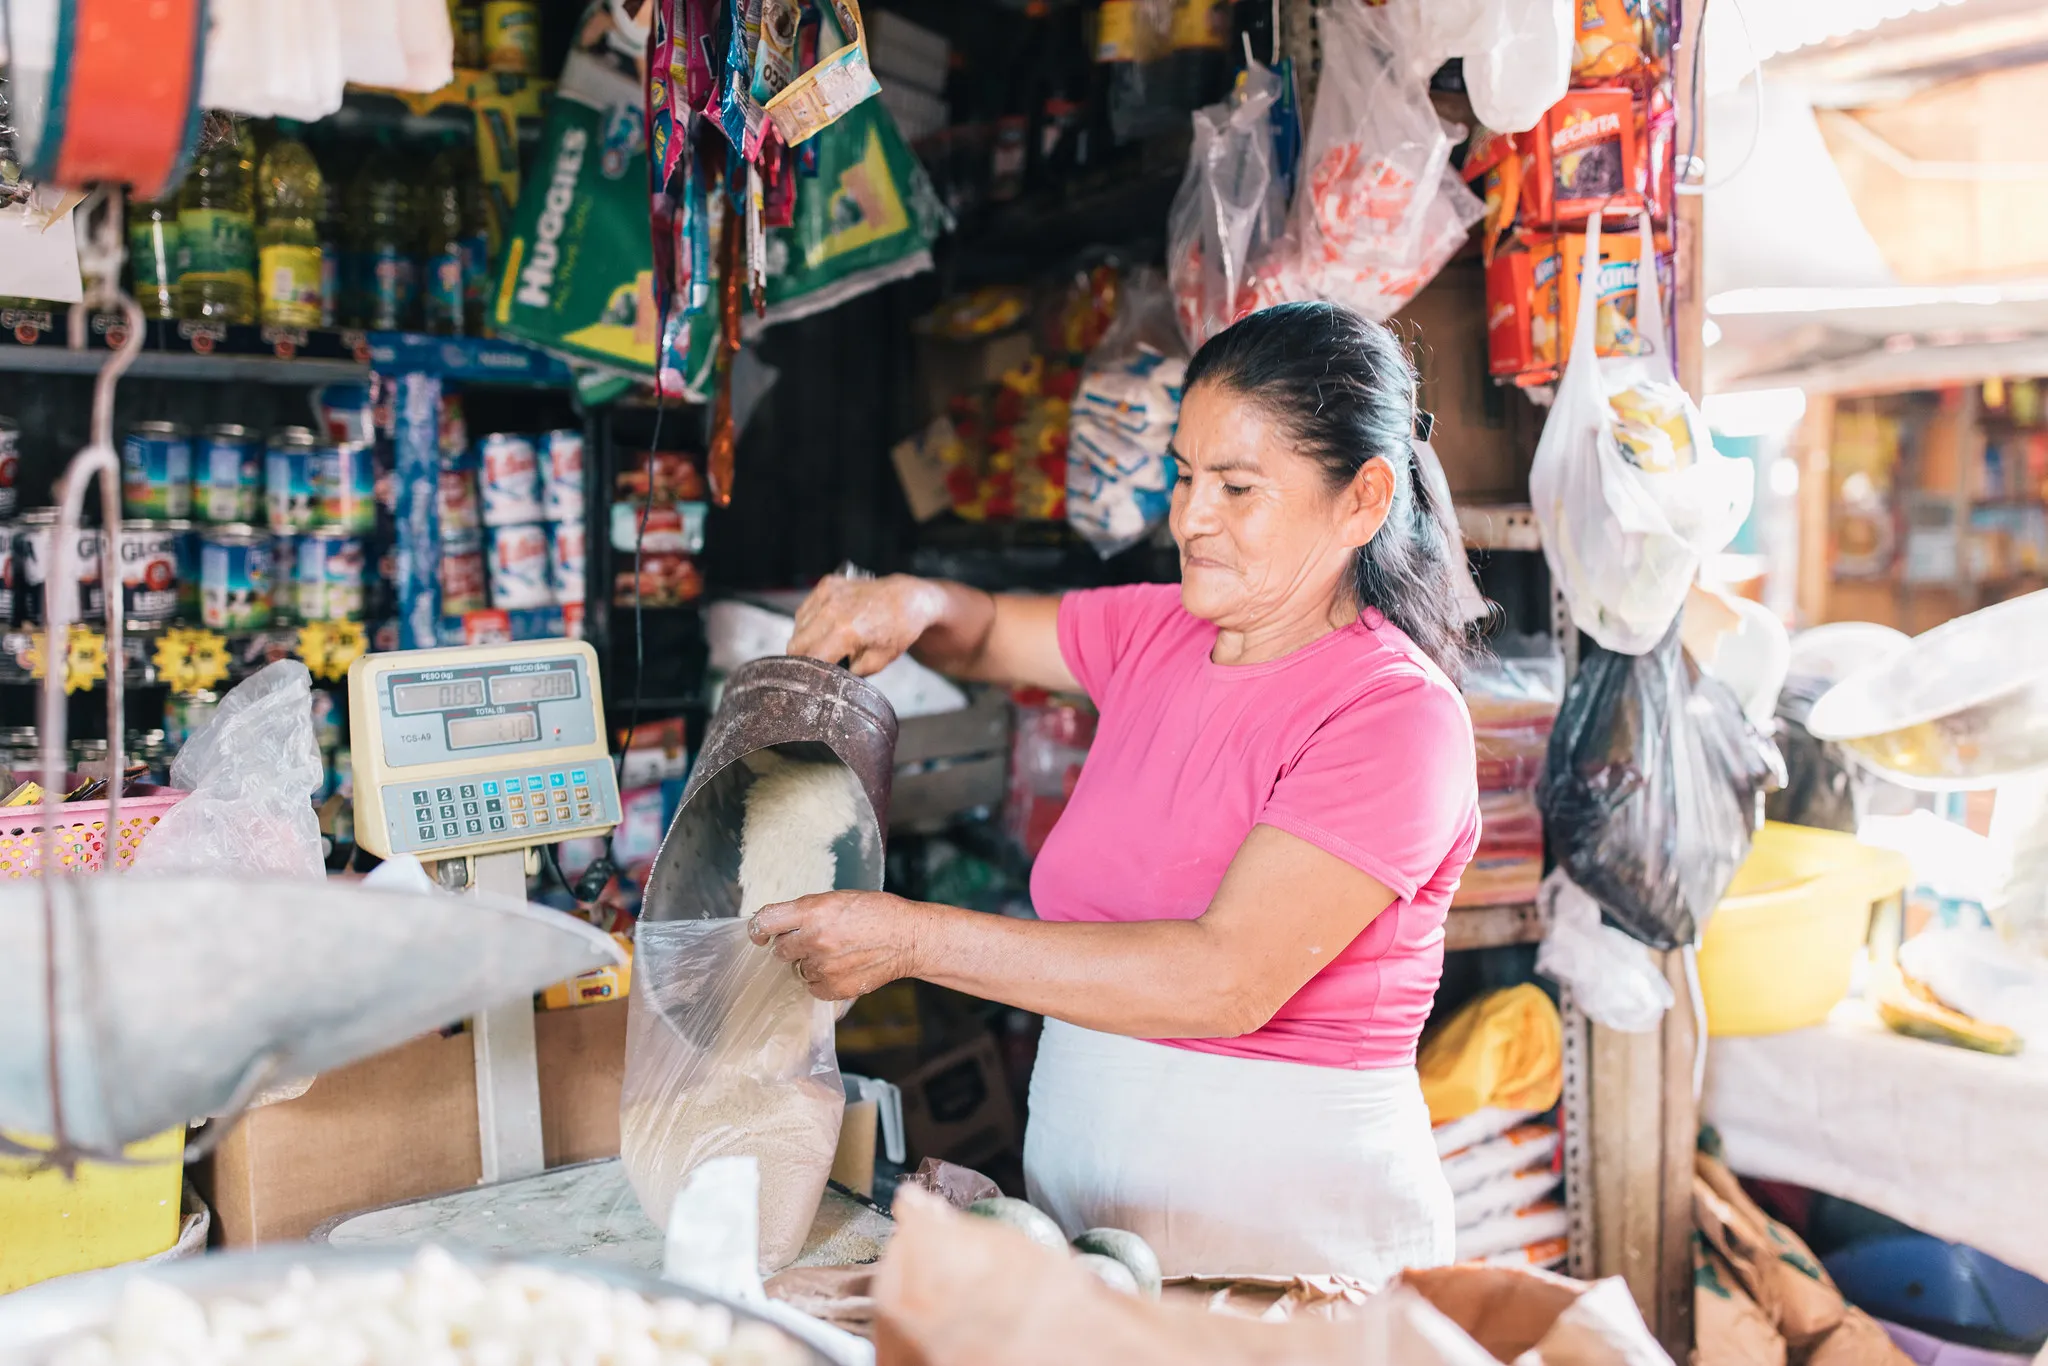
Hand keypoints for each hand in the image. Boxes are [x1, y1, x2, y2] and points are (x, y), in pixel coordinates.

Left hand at [748, 890, 930, 1000]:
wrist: (909, 938)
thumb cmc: (877, 912)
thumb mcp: (838, 899)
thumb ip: (807, 911)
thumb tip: (778, 924)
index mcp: (813, 911)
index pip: (765, 921)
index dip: (758, 929)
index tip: (760, 935)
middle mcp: (814, 939)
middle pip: (780, 950)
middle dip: (792, 945)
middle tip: (814, 939)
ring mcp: (823, 966)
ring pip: (798, 969)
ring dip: (810, 963)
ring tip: (836, 953)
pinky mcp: (834, 988)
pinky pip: (812, 987)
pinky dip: (822, 980)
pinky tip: (842, 967)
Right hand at [788, 574, 947, 676]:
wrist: (907, 599)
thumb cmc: (897, 631)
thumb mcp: (876, 663)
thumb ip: (847, 673)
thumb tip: (826, 680)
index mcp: (845, 632)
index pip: (809, 659)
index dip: (808, 674)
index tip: (811, 682)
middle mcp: (831, 610)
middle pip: (795, 644)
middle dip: (803, 659)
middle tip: (818, 666)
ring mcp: (827, 594)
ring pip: (797, 627)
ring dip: (805, 639)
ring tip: (825, 645)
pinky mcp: (826, 585)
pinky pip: (804, 611)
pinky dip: (809, 622)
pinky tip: (825, 628)